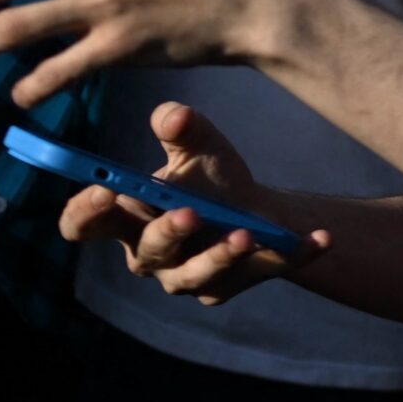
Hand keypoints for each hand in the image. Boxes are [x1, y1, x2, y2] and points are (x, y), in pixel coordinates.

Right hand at [58, 102, 330, 305]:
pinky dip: (290, 256)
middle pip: (146, 252)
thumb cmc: (210, 176)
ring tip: (244, 234)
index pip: (84, 226)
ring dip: (220, 255)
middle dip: (167, 233)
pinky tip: (318, 240)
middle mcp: (150, 256)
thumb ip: (180, 126)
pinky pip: (261, 273)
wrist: (256, 208)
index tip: (104, 189)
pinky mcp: (232, 286)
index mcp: (127, 220)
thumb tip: (174, 115)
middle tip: (189, 213)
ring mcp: (190, 277)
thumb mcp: (199, 144)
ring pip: (197, 275)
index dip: (85, 214)